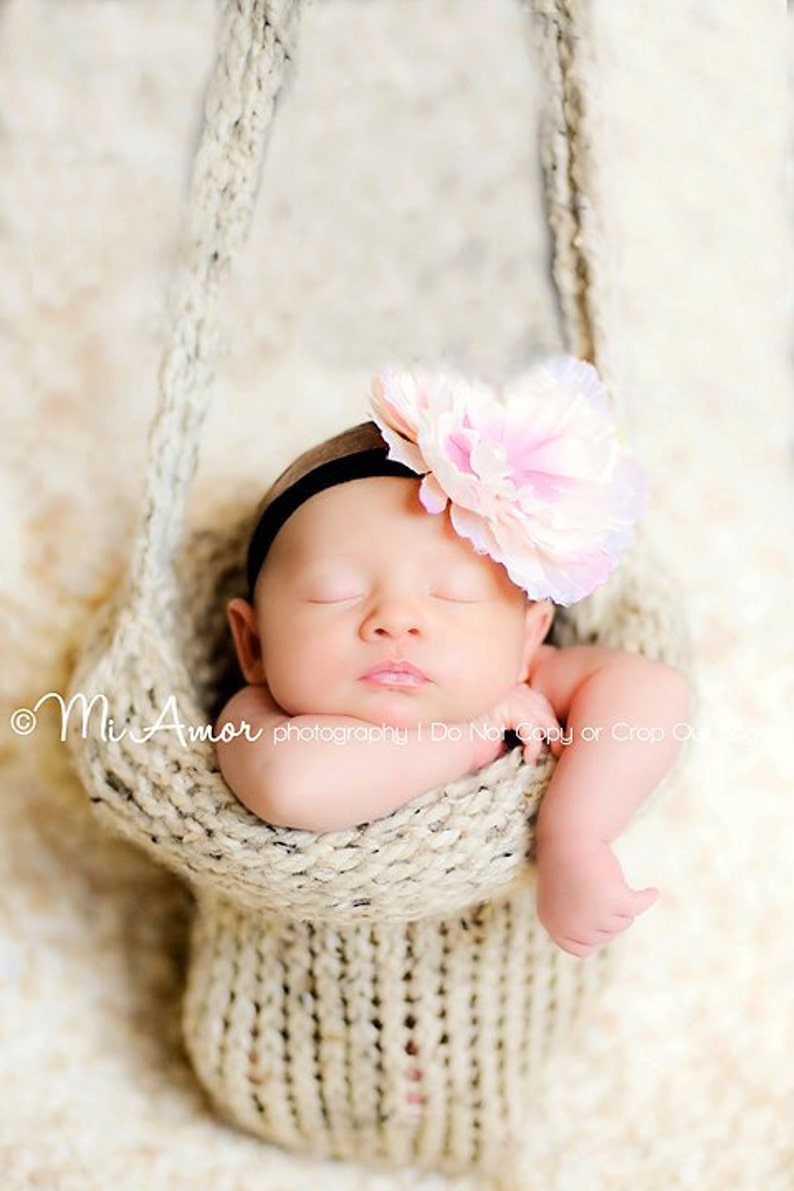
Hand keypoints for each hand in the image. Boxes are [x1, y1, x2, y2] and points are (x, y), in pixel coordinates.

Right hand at [475, 681, 564, 765]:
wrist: (446, 747)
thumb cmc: (468, 745)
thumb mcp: (498, 734)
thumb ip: (516, 726)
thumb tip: (543, 737)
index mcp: (503, 689)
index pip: (535, 699)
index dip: (549, 718)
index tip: (557, 739)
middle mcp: (504, 687)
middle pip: (541, 704)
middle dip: (554, 727)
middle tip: (561, 749)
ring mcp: (503, 694)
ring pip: (539, 715)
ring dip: (550, 737)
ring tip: (553, 753)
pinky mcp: (503, 707)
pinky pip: (530, 727)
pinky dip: (533, 745)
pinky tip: (529, 758)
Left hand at [536, 835, 658, 957]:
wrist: (568, 835)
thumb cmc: (565, 863)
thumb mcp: (560, 898)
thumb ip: (573, 924)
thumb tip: (587, 951)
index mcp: (556, 927)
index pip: (583, 949)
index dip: (594, 933)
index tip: (599, 918)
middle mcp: (575, 927)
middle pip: (608, 934)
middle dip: (608, 911)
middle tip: (596, 884)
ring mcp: (595, 917)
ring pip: (623, 920)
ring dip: (620, 899)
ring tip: (606, 876)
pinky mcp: (614, 901)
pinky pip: (639, 905)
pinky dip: (646, 897)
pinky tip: (652, 892)